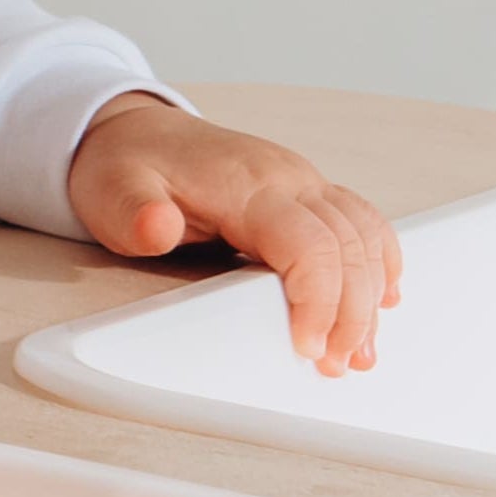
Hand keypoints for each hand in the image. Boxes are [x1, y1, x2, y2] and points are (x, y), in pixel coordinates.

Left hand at [66, 96, 400, 375]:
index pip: (309, 243)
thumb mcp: (113, 191)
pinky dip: (379, 259)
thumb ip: (135, 212)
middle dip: (352, 312)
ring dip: (371, 294)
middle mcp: (286, 177)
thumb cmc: (126, 167)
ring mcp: (301, 181)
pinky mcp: (305, 191)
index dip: (320, 300)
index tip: (310, 347)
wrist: (135, 131)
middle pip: (348, 245)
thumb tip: (157, 227)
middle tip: (338, 365)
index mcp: (247, 184)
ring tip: (361, 351)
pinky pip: (360, 219)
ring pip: (362, 234)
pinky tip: (383, 295)